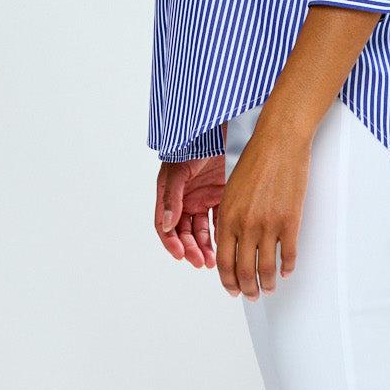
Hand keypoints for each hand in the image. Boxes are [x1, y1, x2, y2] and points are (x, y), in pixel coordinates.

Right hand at [155, 153, 225, 268]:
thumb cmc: (193, 144)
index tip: (180, 255)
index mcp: (169, 195)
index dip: (171, 243)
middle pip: (184, 233)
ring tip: (212, 260)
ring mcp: (203, 199)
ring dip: (205, 246)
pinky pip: (219, 220)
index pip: (165, 226)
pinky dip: (220, 233)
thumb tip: (166, 224)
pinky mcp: (221, 196)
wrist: (219, 127)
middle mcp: (185, 200)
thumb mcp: (179, 170)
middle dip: (191, 249)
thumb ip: (172, 197)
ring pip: (201, 231)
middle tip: (200, 261)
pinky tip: (224, 243)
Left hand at [215, 121, 310, 299]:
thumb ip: (230, 218)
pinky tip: (287, 271)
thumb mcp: (232, 190)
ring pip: (266, 269)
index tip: (233, 289)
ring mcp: (268, 224)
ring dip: (267, 284)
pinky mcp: (290, 221)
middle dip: (247, 290)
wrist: (279, 141)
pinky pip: (288, 254)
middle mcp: (245, 224)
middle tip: (252, 296)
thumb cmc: (256, 160)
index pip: (224, 262)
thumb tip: (232, 243)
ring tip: (270, 289)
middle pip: (244, 271)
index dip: (228, 281)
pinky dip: (287, 268)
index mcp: (227, 217)